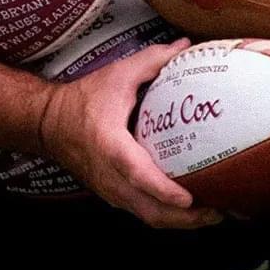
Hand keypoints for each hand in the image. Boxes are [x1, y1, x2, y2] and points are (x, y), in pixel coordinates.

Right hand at [39, 39, 224, 228]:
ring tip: (215, 214)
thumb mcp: (116, 74)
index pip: (138, 175)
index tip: (188, 198)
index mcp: (110, 146)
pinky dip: (169, 216)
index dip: (163, 190)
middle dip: (187, 218)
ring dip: (182, 223)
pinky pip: (144, 213)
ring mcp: (111, 191)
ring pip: (149, 217)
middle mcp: (110, 176)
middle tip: (220, 210)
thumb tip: (185, 47)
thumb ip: (152, 61)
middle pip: (150, 210)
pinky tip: (193, 210)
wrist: (48, 124)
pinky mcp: (113, 196)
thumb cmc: (82, 99)